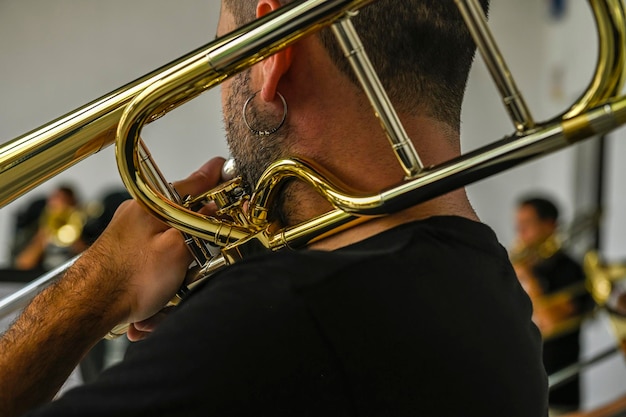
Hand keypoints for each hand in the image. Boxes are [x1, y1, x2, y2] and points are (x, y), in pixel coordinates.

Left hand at [75, 157, 226, 333]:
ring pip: (171, 244)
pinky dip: (161, 281)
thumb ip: (200, 224)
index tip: (226, 170)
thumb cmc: (126, 280)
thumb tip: (215, 207)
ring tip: (172, 289)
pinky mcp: (128, 253)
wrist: (88, 307)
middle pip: (184, 217)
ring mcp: (132, 233)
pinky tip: (158, 299)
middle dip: (197, 243)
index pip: (194, 183)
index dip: (216, 178)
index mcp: (152, 204)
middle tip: (200, 261)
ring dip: (178, 270)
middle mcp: (139, 214)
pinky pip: (156, 261)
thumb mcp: (177, 248)